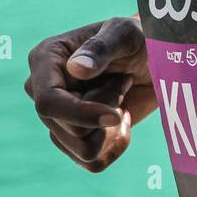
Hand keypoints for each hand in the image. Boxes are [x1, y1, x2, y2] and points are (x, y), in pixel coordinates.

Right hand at [25, 17, 154, 172]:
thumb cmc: (137, 38)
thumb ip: (101, 48)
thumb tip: (75, 70)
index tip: (116, 114)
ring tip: (121, 94)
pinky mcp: (75, 137)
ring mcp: (58, 117)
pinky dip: (115, 147)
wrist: (152, 59)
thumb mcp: (125, 33)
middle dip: (107, 111)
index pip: (48, 102)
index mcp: (45, 59)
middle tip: (123, 80)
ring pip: (82, 150)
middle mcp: (43, 90)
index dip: (80, 114)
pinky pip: (92, 163)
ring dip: (112, 128)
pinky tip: (125, 122)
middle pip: (69, 131)